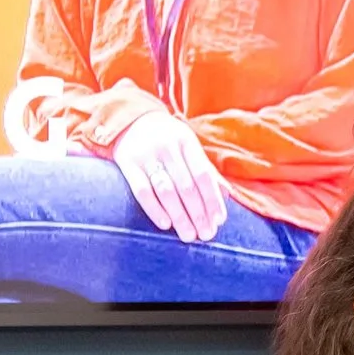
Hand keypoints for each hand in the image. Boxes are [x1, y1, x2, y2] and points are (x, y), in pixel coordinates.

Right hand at [110, 111, 227, 242]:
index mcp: (186, 141)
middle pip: (187, 186)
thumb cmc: (166, 139)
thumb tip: (226, 194)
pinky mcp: (127, 163)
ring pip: (166, 191)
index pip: (203, 174)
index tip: (219, 221)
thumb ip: (205, 168)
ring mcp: (146, 155)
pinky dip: (154, 209)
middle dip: (198, 213)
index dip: (213, 199)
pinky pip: (141, 191)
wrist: (129, 119)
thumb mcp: (187, 146)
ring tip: (188, 235)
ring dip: (179, 216)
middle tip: (205, 235)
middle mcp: (168, 147)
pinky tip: (165, 225)